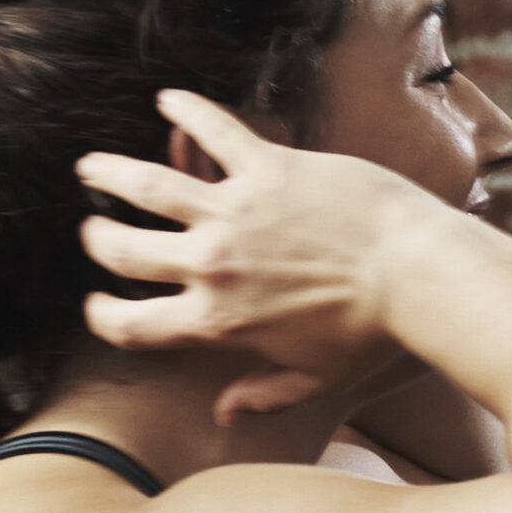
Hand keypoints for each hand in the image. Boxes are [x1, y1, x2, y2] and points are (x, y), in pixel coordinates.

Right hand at [74, 86, 427, 423]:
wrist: (419, 275)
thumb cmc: (375, 334)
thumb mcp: (319, 378)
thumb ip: (265, 394)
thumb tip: (226, 413)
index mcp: (216, 321)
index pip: (132, 325)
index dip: (104, 316)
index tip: (99, 304)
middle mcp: (212, 265)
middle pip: (124, 251)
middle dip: (98, 240)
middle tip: (94, 229)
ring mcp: (235, 212)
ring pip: (147, 185)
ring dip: (111, 172)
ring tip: (93, 166)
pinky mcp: (268, 168)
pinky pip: (214, 130)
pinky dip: (187, 111)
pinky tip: (168, 99)